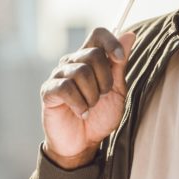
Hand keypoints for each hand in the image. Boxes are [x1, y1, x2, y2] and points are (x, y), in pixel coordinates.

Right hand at [41, 28, 135, 168]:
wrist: (83, 144)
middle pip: (93, 54)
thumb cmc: (99, 117)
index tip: (120, 59)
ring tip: (90, 107)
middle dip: (105, 80)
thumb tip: (130, 35)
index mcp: (90, 59)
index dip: (111, 42)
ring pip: (81, 72)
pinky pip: (67, 88)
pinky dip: (80, 104)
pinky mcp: (49, 91)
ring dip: (92, 96)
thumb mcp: (117, 91)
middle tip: (102, 96)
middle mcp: (72, 62)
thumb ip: (120, 65)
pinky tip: (81, 113)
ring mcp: (58, 75)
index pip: (98, 34)